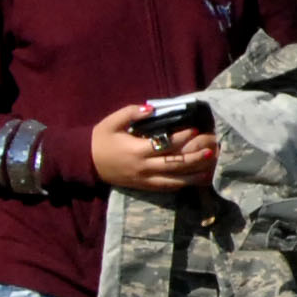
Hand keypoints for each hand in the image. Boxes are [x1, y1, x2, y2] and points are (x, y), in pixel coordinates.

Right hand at [87, 103, 218, 192]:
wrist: (86, 161)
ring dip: (193, 175)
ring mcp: (144, 179)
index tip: (195, 130)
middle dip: (194, 157)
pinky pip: (166, 188)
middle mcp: (143, 167)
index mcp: (136, 150)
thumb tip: (152, 108)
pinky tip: (194, 180)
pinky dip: (182, 184)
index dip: (182, 138)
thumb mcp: (113, 122)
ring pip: (173, 180)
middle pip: (174, 164)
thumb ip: (132, 113)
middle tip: (211, 149)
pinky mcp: (143, 186)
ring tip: (210, 169)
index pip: (165, 144)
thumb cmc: (101, 138)